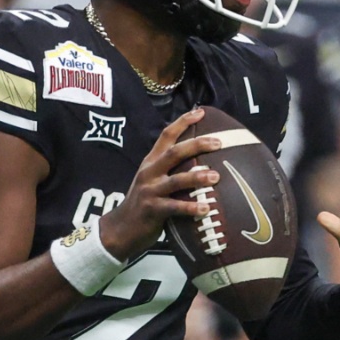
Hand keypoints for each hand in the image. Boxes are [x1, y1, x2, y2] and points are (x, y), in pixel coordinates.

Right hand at [100, 109, 221, 258]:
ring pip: (176, 180)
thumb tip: (200, 161)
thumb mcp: (152, 181)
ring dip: (197, 177)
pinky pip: (175, 207)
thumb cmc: (144, 203)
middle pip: (174, 152)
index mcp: (151, 162)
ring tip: (216, 176)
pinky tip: (207, 208)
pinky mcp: (152, 210)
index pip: (166, 135)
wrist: (121, 228)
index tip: (201, 111)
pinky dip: (191, 207)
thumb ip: (170, 170)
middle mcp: (149, 172)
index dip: (183, 122)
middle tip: (219, 142)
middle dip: (197, 144)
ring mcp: (150, 191)